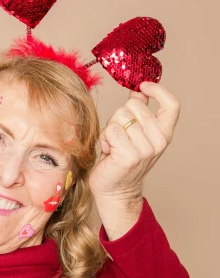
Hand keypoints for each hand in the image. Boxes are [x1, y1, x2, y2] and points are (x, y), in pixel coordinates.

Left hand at [89, 82, 179, 238]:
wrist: (115, 190)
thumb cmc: (122, 159)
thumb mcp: (136, 133)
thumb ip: (139, 112)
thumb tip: (138, 91)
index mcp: (164, 134)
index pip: (172, 105)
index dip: (158, 91)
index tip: (142, 87)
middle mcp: (159, 141)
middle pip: (134, 105)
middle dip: (120, 116)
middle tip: (119, 135)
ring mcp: (145, 150)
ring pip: (120, 117)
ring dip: (110, 129)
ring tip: (113, 145)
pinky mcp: (129, 156)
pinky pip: (111, 131)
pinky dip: (104, 139)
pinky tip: (108, 151)